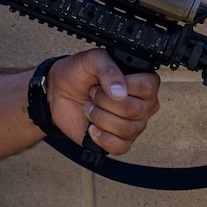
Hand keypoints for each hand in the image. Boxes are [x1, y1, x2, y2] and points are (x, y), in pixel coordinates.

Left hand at [46, 49, 160, 155]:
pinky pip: (120, 147)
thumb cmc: (78, 73)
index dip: (123, 86)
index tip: (103, 83)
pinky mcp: (120, 140)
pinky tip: (92, 128)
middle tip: (92, 94)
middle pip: (134, 110)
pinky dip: (102, 138)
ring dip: (100, 118)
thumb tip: (120, 93)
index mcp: (144, 82)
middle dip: (104, 102)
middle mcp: (144, 104)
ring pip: (127, 129)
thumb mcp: (92, 60)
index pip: (147, 87)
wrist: (58, 92)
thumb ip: (108, 70)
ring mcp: (134, 124)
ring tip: (90, 108)